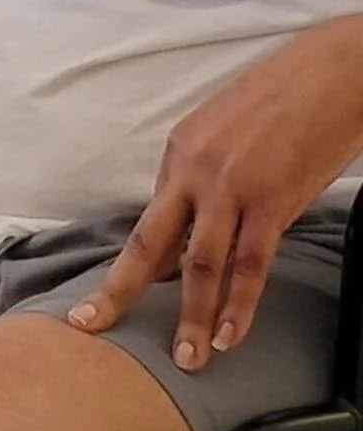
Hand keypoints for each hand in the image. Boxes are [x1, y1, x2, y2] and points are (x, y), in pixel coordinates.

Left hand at [68, 16, 362, 370]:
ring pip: (200, 264)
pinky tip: (230, 334)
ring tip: (187, 357)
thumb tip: (195, 221)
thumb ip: (203, 171)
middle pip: (149, 243)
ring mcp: (231, 189)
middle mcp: (195, 172)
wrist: (335, 73)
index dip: (142, 264)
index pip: (154, 220)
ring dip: (192, 316)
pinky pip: (251, 265)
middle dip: (119, 289)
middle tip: (94, 325)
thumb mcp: (224, 124)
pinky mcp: (272, 203)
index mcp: (179, 151)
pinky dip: (239, 304)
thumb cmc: (284, 95)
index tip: (118, 296)